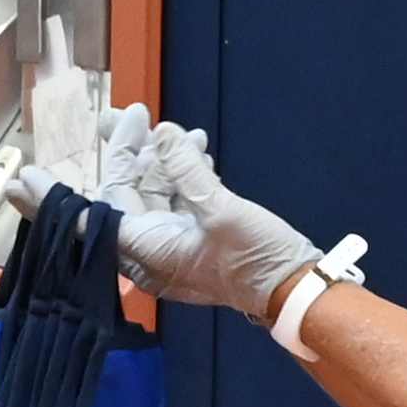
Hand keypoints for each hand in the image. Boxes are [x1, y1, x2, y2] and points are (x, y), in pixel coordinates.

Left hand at [102, 108, 334, 319]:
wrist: (293, 292)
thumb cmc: (257, 261)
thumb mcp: (221, 209)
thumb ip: (185, 169)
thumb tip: (163, 133)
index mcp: (147, 250)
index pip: (112, 195)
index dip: (118, 153)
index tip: (128, 118)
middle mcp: (151, 253)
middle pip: (130, 193)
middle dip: (138, 152)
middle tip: (140, 114)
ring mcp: (172, 250)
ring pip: (155, 197)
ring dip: (168, 163)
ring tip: (190, 135)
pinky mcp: (193, 245)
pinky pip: (176, 207)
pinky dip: (185, 181)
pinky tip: (201, 157)